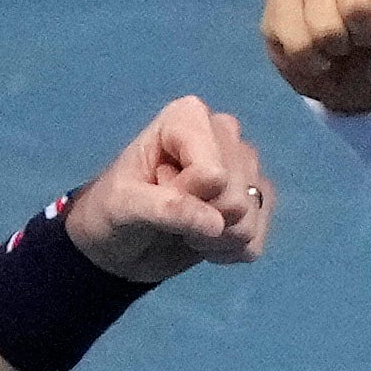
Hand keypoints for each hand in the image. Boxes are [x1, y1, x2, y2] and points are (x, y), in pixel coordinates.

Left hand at [59, 92, 270, 282]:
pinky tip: (206, 241)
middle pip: (235, 196)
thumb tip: (217, 225)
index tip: (158, 190)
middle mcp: (223, 134)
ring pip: (249, 216)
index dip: (185, 194)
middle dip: (201, 218)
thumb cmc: (113, 211)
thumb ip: (166, 208)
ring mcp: (243, 167)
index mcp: (188, 118)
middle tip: (170, 214)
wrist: (119, 245)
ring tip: (185, 228)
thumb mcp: (124, 206)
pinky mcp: (254, 201)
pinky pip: (257, 238)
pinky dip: (229, 251)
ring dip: (214, 238)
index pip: (212, 172)